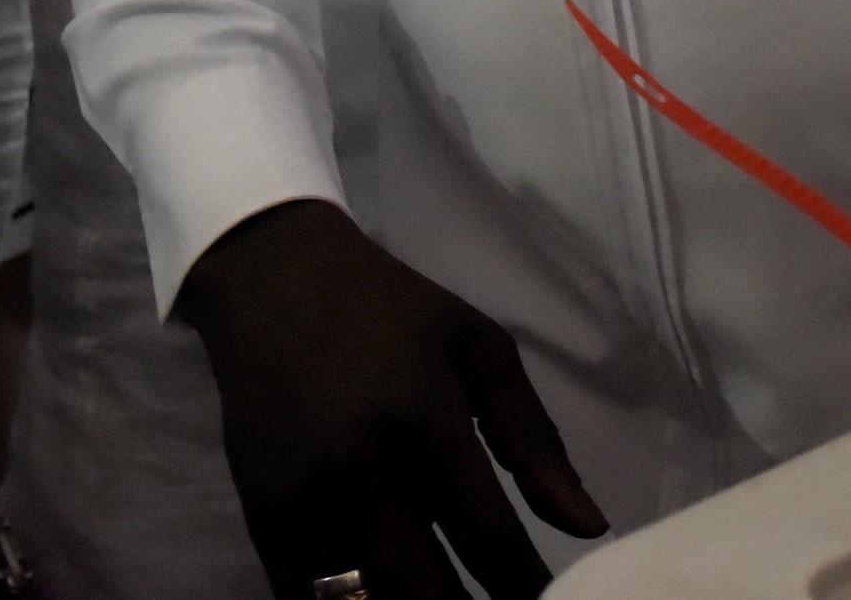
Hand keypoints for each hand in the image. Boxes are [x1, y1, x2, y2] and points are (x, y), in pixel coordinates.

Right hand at [180, 199, 603, 599]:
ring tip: (454, 598)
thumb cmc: (393, 311)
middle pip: (426, 594)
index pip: (488, 538)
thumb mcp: (481, 349)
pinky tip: (391, 595)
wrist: (274, 281)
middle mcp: (359, 472)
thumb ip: (535, 440)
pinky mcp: (262, 522)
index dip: (526, 588)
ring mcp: (302, 504)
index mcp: (424, 421)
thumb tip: (588, 526)